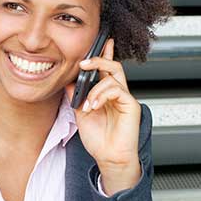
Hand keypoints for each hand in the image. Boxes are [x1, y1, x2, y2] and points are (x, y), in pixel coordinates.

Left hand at [64, 38, 141, 186]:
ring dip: (95, 88)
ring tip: (87, 104)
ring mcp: (125, 98)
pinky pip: (117, 89)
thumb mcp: (80, 114)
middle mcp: (117, 93)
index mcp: (106, 94)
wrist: (108, 158)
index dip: (102, 55)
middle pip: (113, 65)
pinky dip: (102, 95)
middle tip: (83, 61)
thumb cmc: (98, 139)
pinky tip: (94, 106)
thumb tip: (68, 80)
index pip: (105, 69)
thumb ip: (76, 96)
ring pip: (113, 76)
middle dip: (98, 59)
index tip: (96, 43)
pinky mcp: (131, 105)